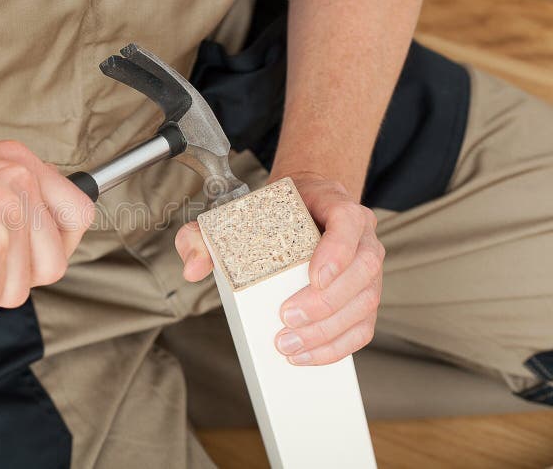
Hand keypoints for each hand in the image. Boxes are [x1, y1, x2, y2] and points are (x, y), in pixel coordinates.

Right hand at [0, 140, 93, 315]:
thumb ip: (11, 200)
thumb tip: (41, 240)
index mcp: (19, 161)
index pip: (80, 212)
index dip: (59, 245)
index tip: (31, 257)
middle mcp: (18, 182)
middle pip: (55, 263)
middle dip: (14, 279)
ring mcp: (2, 213)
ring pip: (21, 289)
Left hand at [174, 173, 383, 364]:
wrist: (303, 208)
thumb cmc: (273, 214)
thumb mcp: (235, 214)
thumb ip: (205, 235)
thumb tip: (193, 268)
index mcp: (336, 206)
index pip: (348, 221)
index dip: (337, 251)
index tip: (314, 278)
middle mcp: (361, 236)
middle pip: (362, 269)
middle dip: (324, 303)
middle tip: (286, 319)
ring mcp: (367, 268)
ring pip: (365, 302)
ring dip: (328, 331)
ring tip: (289, 344)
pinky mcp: (364, 297)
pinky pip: (363, 327)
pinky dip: (337, 347)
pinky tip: (307, 355)